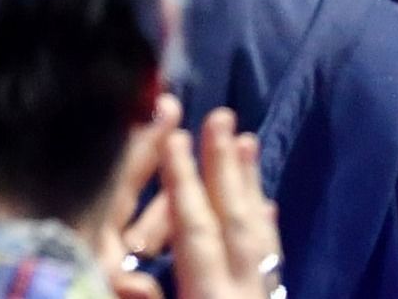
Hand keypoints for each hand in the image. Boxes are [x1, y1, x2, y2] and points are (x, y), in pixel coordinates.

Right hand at [106, 106, 282, 298]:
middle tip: (222, 116)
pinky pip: (272, 261)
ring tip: (248, 141)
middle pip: (232, 221)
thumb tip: (125, 277)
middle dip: (224, 167)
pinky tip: (268, 205)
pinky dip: (267, 228)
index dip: (183, 183)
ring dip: (250, 186)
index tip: (176, 136)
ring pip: (257, 235)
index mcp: (209, 297)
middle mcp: (241, 292)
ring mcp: (259, 297)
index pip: (194, 230)